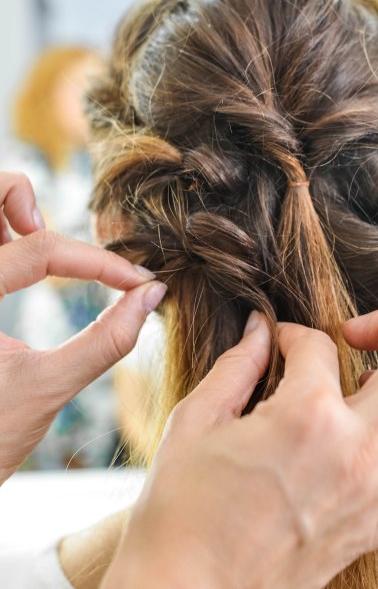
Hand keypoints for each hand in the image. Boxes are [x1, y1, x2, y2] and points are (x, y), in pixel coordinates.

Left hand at [0, 172, 166, 483]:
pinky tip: (14, 259)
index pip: (38, 252)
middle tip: (45, 235)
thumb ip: (106, 340)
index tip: (137, 280)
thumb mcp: (48, 389)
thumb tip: (150, 296)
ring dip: (7, 210)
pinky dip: (0, 236)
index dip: (99, 263)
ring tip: (30, 242)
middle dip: (22, 199)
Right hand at [96, 309, 377, 588]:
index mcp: (304, 417)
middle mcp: (353, 451)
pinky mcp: (371, 535)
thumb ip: (235, 366)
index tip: (277, 342)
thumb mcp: (195, 421)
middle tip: (358, 332)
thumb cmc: (179, 510)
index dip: (292, 333)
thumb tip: (259, 329)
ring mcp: (371, 497)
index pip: (319, 345)